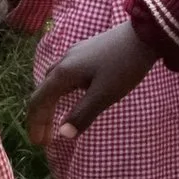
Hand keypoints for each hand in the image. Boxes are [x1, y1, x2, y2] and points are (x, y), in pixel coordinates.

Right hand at [27, 23, 148, 146]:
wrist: (144, 35)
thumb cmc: (124, 66)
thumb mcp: (104, 95)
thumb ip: (82, 115)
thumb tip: (62, 135)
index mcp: (63, 73)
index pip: (38, 101)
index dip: (35, 123)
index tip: (38, 143)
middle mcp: (63, 62)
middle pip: (43, 91)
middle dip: (41, 117)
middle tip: (44, 138)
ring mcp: (74, 55)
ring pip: (52, 82)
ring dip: (50, 104)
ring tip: (53, 121)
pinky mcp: (85, 52)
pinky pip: (63, 75)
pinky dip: (60, 92)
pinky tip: (71, 96)